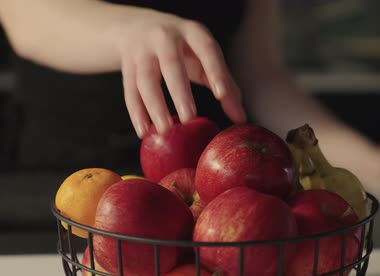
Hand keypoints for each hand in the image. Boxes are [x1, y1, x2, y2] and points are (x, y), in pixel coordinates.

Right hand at [114, 8, 245, 137]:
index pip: (206, 50)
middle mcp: (165, 37)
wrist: (137, 27)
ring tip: (165, 130)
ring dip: (155, 106)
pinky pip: (129, 91)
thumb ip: (225, 85)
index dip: (215, 71)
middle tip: (189, 118)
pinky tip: (144, 131)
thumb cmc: (184, 49)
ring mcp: (142, 50)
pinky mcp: (127, 65)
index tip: (222, 95)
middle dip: (180, 92)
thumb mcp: (205, 58)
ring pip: (146, 79)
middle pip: (171, 64)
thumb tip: (241, 119)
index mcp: (192, 33)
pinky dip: (136, 113)